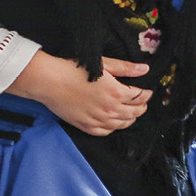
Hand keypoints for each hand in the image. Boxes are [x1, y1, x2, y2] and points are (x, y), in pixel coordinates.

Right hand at [10, 53, 151, 136]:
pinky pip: (105, 131)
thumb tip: (145, 69)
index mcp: (117, 93)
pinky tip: (113, 122)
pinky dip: (113, 128)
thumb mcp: (102, 64)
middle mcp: (110, 109)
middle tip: (141, 102)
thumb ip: (125, 68)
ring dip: (130, 118)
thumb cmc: (72, 69)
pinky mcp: (85, 125)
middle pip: (134, 112)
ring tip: (131, 113)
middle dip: (141, 107)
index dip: (146, 93)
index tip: (146, 90)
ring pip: (122, 124)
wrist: (48, 81)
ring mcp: (97, 120)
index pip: (141, 96)